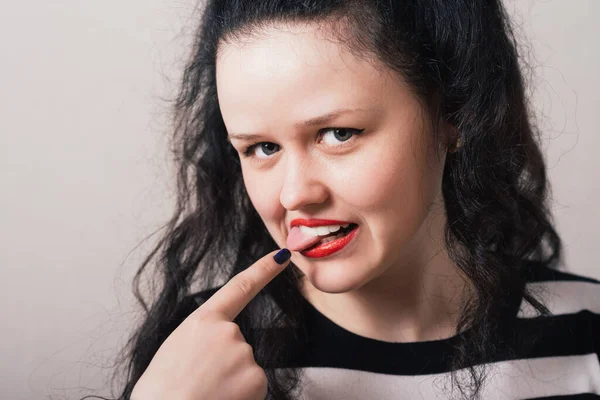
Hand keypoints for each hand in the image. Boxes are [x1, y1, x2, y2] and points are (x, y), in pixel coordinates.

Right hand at [130, 249, 291, 399]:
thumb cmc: (161, 392)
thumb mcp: (175, 351)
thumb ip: (201, 339)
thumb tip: (215, 347)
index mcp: (203, 321)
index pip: (240, 287)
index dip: (263, 270)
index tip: (282, 256)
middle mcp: (228, 332)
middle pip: (237, 343)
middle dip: (225, 363)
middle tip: (200, 382)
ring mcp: (244, 354)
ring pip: (245, 368)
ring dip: (231, 382)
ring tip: (206, 394)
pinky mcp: (257, 378)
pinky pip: (253, 386)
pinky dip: (241, 396)